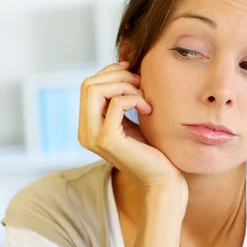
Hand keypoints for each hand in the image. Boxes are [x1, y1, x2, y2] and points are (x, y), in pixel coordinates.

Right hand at [78, 62, 186, 195]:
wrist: (162, 178)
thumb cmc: (152, 149)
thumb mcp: (132, 120)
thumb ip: (120, 100)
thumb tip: (122, 68)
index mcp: (88, 125)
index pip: (88, 86)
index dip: (110, 72)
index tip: (134, 73)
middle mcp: (85, 131)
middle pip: (88, 85)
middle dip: (117, 77)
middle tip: (141, 84)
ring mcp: (93, 137)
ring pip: (95, 90)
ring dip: (125, 86)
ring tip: (145, 98)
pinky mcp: (107, 140)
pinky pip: (116, 103)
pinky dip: (134, 99)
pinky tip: (148, 109)